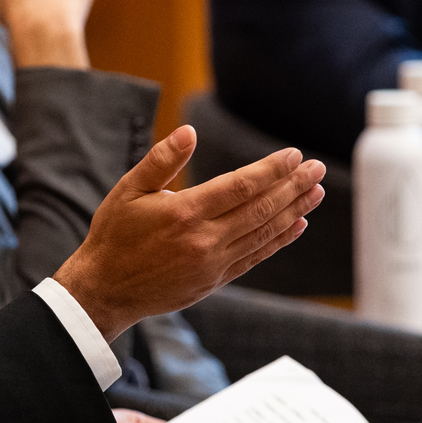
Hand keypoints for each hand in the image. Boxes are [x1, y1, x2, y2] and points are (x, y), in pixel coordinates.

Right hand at [54, 126, 324, 340]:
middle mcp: (204, 240)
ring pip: (264, 233)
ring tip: (315, 192)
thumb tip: (189, 131)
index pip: (241, 186)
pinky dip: (279, 241)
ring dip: (294, 211)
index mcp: (185, 213)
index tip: (294, 154)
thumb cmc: (114, 235)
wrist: (104, 291)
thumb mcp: (128, 190)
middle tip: (316, 168)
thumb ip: (161, 160)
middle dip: (293, 186)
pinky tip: (296, 225)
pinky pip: (255, 257)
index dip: (272, 169)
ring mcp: (213, 263)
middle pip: (261, 208)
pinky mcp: (214, 280)